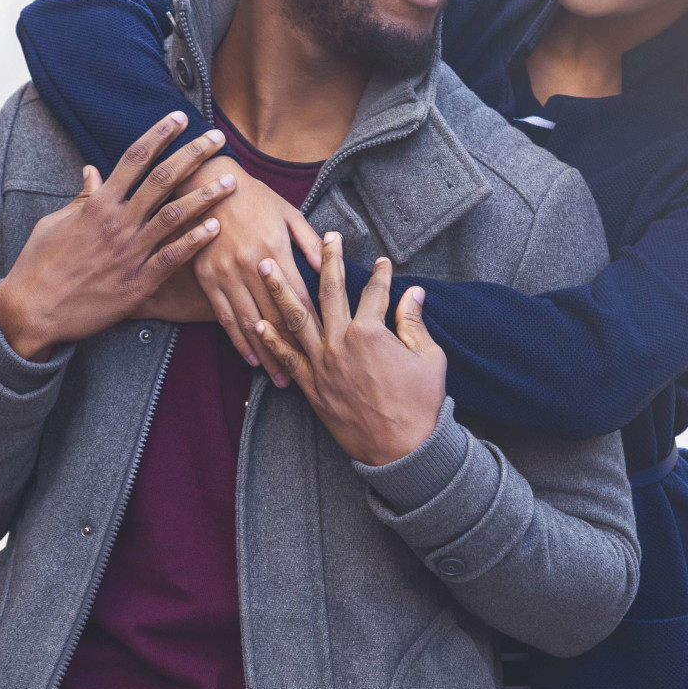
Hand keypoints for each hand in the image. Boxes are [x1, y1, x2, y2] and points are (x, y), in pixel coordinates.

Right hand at [0, 113, 236, 358]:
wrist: (33, 311)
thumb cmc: (39, 265)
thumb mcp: (55, 223)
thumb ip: (81, 198)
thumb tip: (92, 171)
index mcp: (97, 205)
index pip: (134, 158)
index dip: (159, 134)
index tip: (179, 117)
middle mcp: (117, 223)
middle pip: (162, 179)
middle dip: (193, 154)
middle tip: (217, 137)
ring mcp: (129, 253)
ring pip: (175, 216)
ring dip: (205, 196)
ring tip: (231, 180)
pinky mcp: (137, 283)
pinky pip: (172, 258)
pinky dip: (194, 241)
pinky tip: (216, 228)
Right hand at [175, 159, 323, 383]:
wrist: (207, 183)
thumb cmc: (254, 197)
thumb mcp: (288, 212)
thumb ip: (310, 242)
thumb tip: (330, 267)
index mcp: (275, 250)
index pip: (299, 296)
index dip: (314, 325)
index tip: (329, 347)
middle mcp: (251, 267)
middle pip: (276, 318)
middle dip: (293, 351)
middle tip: (307, 380)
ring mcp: (226, 275)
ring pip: (250, 324)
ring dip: (267, 354)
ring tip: (280, 379)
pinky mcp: (207, 279)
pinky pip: (224, 317)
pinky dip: (238, 340)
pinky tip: (251, 358)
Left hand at [251, 234, 444, 466]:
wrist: (402, 450)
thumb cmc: (421, 405)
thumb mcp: (429, 358)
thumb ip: (415, 322)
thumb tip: (415, 292)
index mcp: (372, 332)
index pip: (375, 291)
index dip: (381, 274)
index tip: (383, 261)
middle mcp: (341, 342)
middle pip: (330, 291)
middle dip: (328, 260)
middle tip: (327, 238)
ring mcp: (322, 364)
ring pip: (296, 318)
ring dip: (279, 289)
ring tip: (266, 265)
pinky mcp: (312, 387)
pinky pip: (287, 359)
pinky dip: (271, 340)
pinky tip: (258, 323)